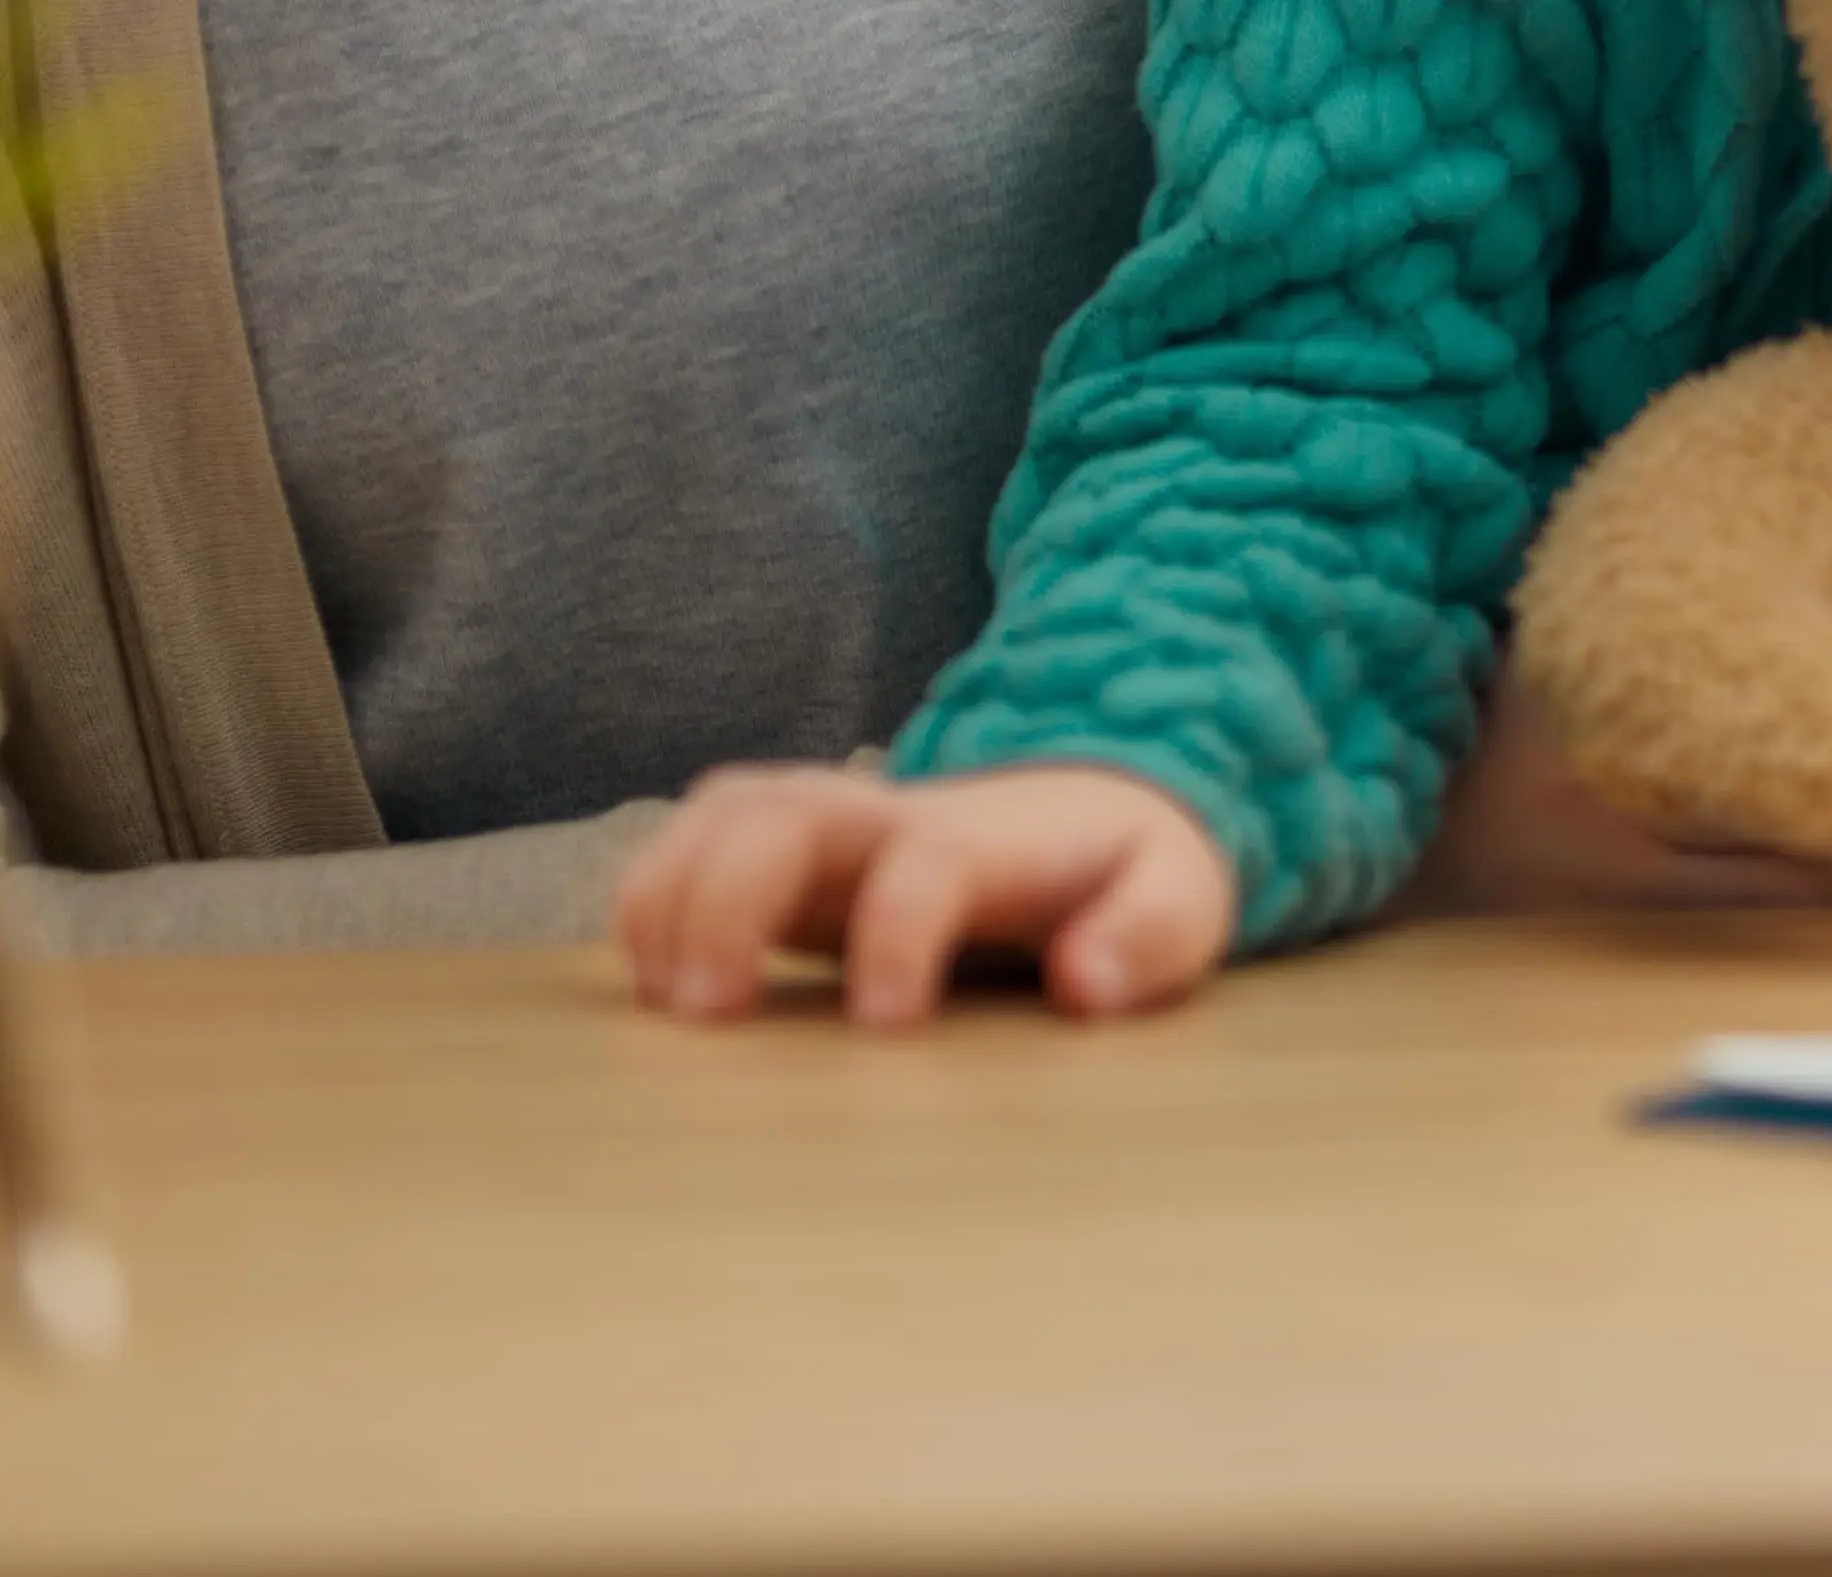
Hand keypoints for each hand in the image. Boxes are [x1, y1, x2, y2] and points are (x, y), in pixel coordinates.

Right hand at [619, 757, 1234, 1028]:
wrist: (1091, 805)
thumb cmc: (1129, 871)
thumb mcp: (1181, 898)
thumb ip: (1150, 934)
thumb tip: (1086, 984)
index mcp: (987, 839)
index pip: (925, 862)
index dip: (897, 933)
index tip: (887, 1027)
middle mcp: (888, 815)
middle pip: (781, 812)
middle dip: (727, 897)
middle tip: (707, 1017)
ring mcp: (828, 825)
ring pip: (721, 811)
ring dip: (671, 891)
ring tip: (663, 1005)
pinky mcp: (784, 853)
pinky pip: (692, 838)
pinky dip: (652, 895)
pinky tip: (650, 983)